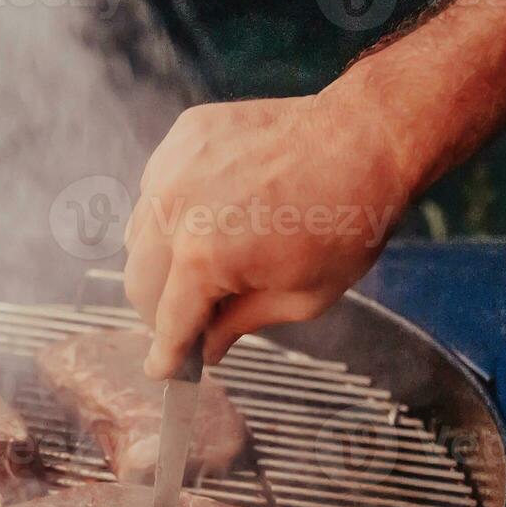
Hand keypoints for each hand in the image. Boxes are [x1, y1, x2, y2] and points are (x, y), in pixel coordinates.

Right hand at [123, 92, 410, 378]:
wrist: (367, 139)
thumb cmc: (347, 221)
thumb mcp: (302, 297)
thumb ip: (242, 324)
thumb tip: (209, 346)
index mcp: (205, 257)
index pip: (168, 321)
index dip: (166, 355)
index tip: (162, 370)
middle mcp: (176, 209)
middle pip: (138, 282)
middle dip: (161, 310)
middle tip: (194, 317)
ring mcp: (175, 166)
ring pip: (139, 236)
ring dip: (162, 261)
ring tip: (206, 264)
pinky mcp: (185, 136)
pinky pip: (155, 190)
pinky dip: (171, 213)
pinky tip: (211, 215)